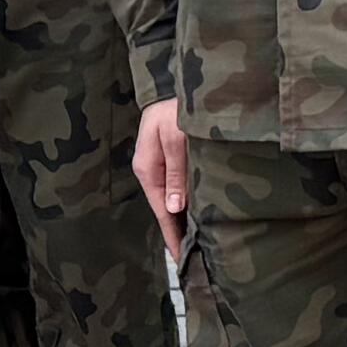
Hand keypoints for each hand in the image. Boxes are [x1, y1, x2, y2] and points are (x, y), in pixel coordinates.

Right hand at [133, 98, 187, 254]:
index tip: (182, 259)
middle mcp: (152, 172)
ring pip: (174, 201)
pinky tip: (198, 215)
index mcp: (148, 169)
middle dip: (178, 234)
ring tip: (198, 245)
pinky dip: (187, 204)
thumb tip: (174, 207)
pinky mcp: (172, 160)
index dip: (172, 236)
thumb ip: (176, 170)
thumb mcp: (175, 138)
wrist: (177, 85)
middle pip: (166, 210)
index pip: (161, 211)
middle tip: (195, 261)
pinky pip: (179, 188)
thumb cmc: (175, 107)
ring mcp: (161, 167)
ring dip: (184, 221)